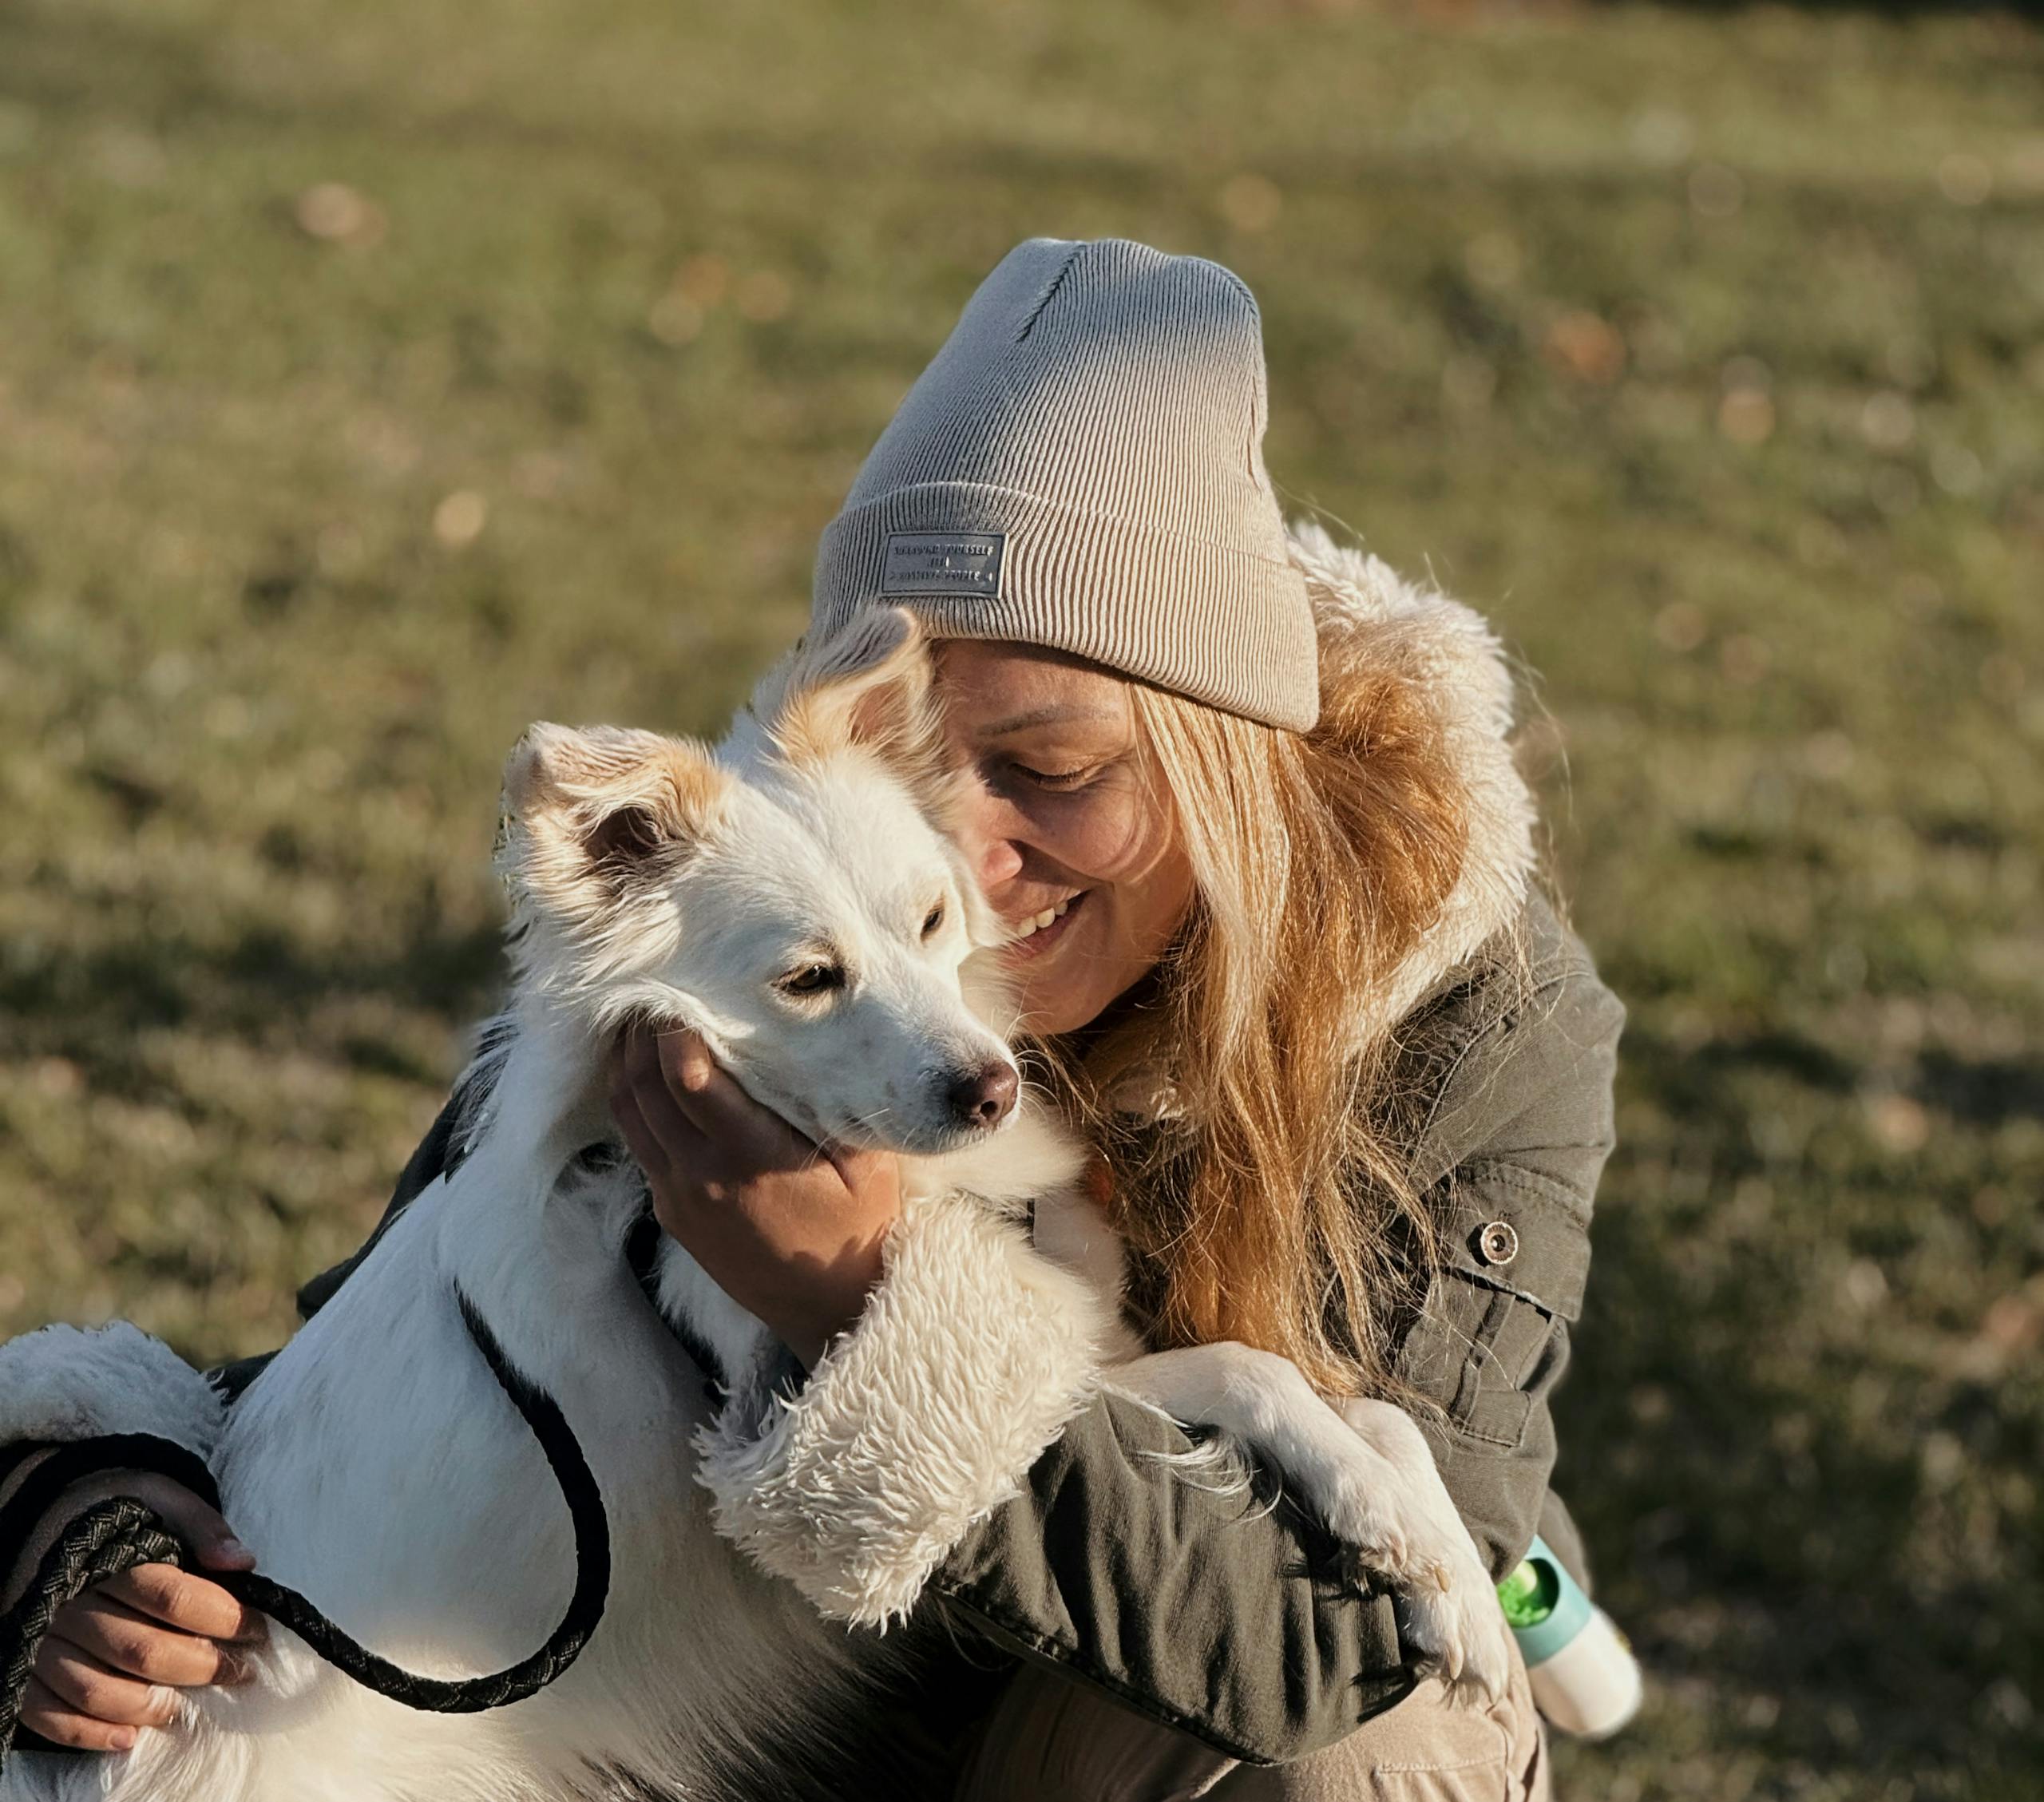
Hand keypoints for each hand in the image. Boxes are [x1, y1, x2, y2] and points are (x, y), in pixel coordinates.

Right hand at [12, 1470, 266, 1751]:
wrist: (42, 1519)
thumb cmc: (114, 1511)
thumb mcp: (159, 1497)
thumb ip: (202, 1526)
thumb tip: (243, 1562)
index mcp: (109, 1559)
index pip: (172, 1597)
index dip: (222, 1618)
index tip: (257, 1629)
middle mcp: (71, 1604)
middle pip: (140, 1650)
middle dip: (200, 1667)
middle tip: (240, 1671)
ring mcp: (42, 1641)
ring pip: (95, 1690)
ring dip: (149, 1706)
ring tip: (187, 1705)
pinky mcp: (22, 1668)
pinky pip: (46, 1714)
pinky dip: (87, 1733)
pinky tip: (128, 1737)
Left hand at [606, 1024, 900, 1367]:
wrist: (829, 1307)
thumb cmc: (859, 1225)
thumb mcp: (866, 1161)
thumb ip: (835, 1102)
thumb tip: (819, 1038)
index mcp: (753, 1156)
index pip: (689, 1077)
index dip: (675, 1027)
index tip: (683, 990)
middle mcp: (703, 1175)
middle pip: (644, 1085)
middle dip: (642, 1032)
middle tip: (654, 989)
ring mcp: (678, 1195)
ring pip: (628, 1112)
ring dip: (627, 1063)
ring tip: (641, 1021)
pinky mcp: (669, 1211)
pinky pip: (636, 1142)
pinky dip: (633, 1101)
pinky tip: (648, 1074)